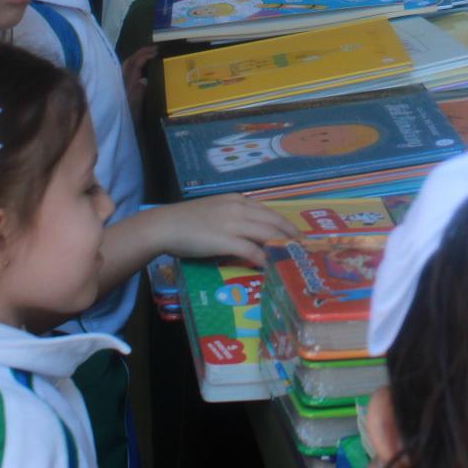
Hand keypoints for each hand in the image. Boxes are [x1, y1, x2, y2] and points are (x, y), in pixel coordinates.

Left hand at [121, 44, 157, 117]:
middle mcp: (121, 83)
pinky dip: (136, 66)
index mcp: (124, 86)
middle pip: (128, 63)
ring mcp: (120, 86)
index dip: (143, 56)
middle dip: (141, 53)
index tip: (156, 52)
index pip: (133, 66)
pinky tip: (143, 67)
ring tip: (150, 54)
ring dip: (138, 58)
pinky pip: (128, 73)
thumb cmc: (127, 121)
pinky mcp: (122, 90)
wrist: (113, 130)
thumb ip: (137, 95)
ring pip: (127, 67)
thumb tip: (144, 80)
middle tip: (155, 49)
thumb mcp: (134, 110)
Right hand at [149, 194, 299, 265]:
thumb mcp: (214, 211)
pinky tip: (270, 267)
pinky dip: (264, 259)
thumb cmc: (185, 221)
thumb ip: (231, 217)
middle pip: (273, 221)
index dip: (284, 224)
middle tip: (302, 247)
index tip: (295, 234)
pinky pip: (252, 250)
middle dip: (290, 235)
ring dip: (282, 247)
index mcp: (237, 200)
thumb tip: (246, 233)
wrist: (165, 225)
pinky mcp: (226, 239)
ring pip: (267, 234)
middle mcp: (239, 208)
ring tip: (292, 258)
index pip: (268, 211)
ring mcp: (233, 223)